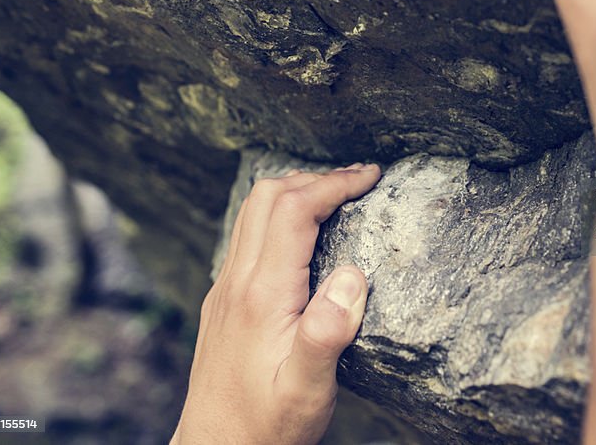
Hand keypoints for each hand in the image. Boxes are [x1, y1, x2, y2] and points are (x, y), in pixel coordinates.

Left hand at [172, 164, 380, 444]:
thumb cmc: (266, 426)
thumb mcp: (308, 390)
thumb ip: (328, 332)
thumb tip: (353, 275)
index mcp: (263, 294)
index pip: (295, 210)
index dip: (335, 183)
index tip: (371, 176)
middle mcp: (238, 282)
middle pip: (267, 197)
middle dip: (316, 178)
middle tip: (359, 179)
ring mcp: (226, 289)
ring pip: (252, 213)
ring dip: (295, 192)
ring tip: (337, 196)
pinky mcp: (224, 302)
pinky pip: (248, 236)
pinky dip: (280, 216)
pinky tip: (304, 235)